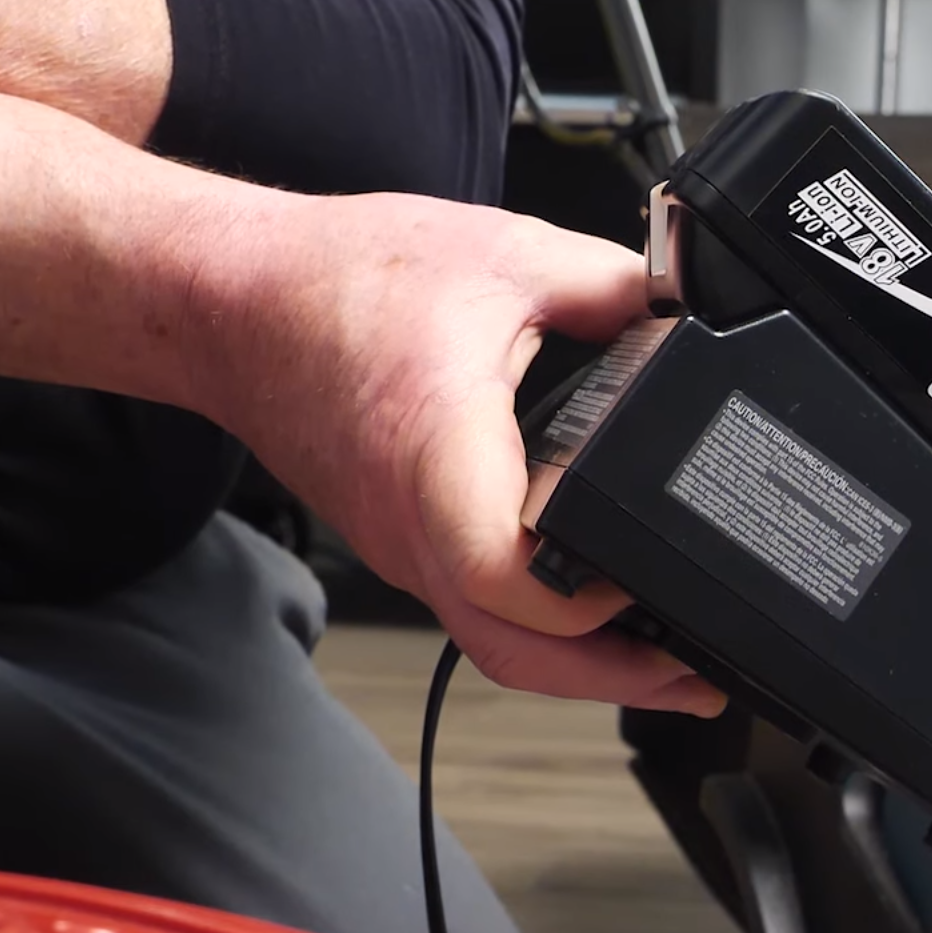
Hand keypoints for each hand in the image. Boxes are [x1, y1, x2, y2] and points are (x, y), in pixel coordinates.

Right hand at [202, 192, 724, 716]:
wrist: (230, 299)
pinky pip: (476, 615)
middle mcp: (411, 525)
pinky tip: (595, 613)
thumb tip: (693, 310)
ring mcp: (402, 550)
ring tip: (669, 660)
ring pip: (494, 648)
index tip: (649, 576)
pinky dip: (542, 632)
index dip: (585, 603)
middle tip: (700, 677)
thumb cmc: (339, 279)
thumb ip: (614, 287)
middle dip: (616, 679)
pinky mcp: (403, 548)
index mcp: (435, 452)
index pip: (504, 577)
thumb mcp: (504, 254)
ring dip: (583, 668)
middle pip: (512, 653)